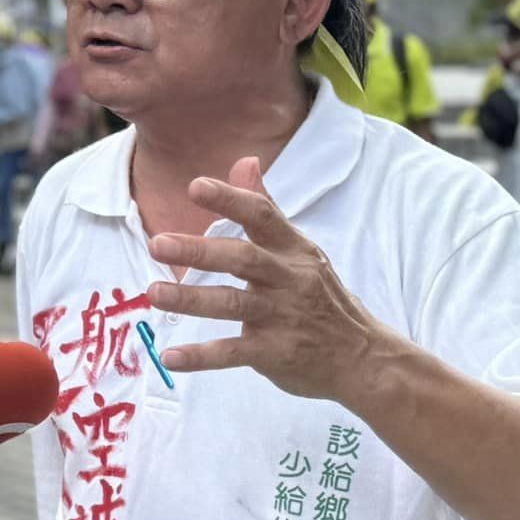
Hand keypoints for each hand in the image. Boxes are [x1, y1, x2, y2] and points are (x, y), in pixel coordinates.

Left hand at [145, 157, 397, 402]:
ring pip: (232, 304)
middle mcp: (289, 280)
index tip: (195, 186)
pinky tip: (169, 356)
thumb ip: (266, 209)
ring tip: (154, 292)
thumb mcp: (300, 251)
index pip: (262, 216)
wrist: (365, 359)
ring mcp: (283, 317)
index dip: (230, 200)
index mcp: (294, 250)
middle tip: (157, 243)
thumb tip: (245, 161)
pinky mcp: (276, 352)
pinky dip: (201, 356)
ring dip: (190, 298)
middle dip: (199, 250)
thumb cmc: (321, 297)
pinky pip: (233, 352)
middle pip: (243, 259)